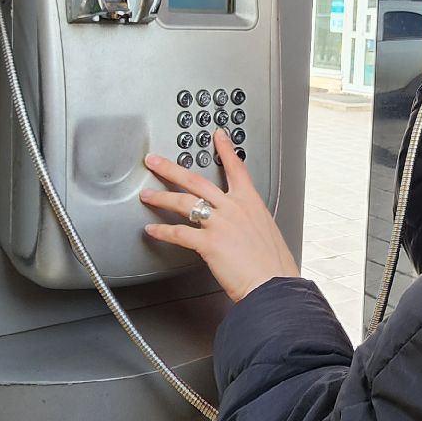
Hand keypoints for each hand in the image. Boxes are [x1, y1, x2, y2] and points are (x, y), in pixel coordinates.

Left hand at [141, 129, 298, 301]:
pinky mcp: (209, 243)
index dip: (225, 149)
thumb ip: (250, 224)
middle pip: (196, 181)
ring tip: (147, 195)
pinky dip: (162, 232)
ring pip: (183, 203)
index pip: (236, 168)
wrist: (274, 285)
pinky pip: (179, 233)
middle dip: (170, 169)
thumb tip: (243, 227)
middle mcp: (233, 208)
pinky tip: (152, 231)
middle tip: (155, 161)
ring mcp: (220, 224)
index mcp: (251, 203)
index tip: (216, 136)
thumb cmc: (274, 266)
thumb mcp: (267, 233)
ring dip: (161, 197)